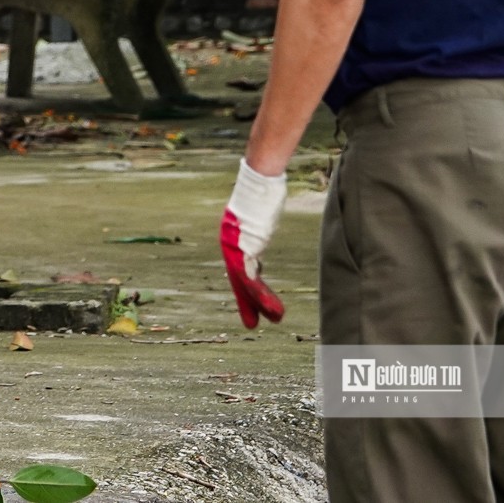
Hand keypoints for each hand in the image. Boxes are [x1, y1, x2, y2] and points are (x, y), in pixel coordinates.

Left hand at [221, 158, 287, 327]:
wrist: (261, 177)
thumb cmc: (263, 190)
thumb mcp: (261, 214)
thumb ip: (259, 226)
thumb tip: (265, 221)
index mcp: (233, 236)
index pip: (239, 268)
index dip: (246, 288)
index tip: (254, 304)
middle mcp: (228, 242)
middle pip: (237, 278)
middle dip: (246, 303)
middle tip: (251, 324)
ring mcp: (233, 245)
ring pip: (244, 282)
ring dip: (258, 304)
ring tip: (275, 320)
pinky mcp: (243, 248)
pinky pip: (250, 278)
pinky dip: (260, 296)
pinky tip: (272, 309)